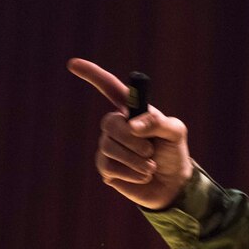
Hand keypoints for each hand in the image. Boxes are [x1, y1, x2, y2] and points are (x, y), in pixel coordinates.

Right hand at [68, 58, 192, 209]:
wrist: (174, 184)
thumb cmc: (174, 152)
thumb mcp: (175, 132)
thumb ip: (157, 122)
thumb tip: (132, 125)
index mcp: (132, 111)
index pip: (109, 88)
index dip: (93, 75)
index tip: (73, 64)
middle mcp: (117, 126)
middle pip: (109, 123)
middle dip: (130, 139)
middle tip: (150, 151)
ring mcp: (109, 146)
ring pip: (110, 147)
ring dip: (135, 159)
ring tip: (151, 166)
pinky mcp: (106, 168)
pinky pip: (110, 166)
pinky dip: (131, 172)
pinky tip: (143, 175)